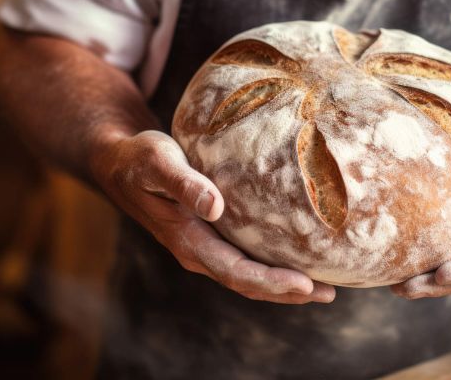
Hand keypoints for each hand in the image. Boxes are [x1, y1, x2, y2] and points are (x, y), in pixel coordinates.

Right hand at [91, 130, 335, 303]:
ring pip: (248, 277)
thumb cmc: (139, 159)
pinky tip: (297, 262)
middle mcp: (197, 252)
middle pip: (247, 283)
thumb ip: (184, 184)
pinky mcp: (212, 237)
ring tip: (324, 288)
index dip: (270, 281)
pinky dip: (272, 267)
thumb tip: (214, 207)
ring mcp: (204, 248)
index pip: (235, 271)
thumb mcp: (157, 162)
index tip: (304, 284)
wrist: (121, 163)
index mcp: (187, 240)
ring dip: (284, 286)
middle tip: (329, 292)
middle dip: (288, 292)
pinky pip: (245, 260)